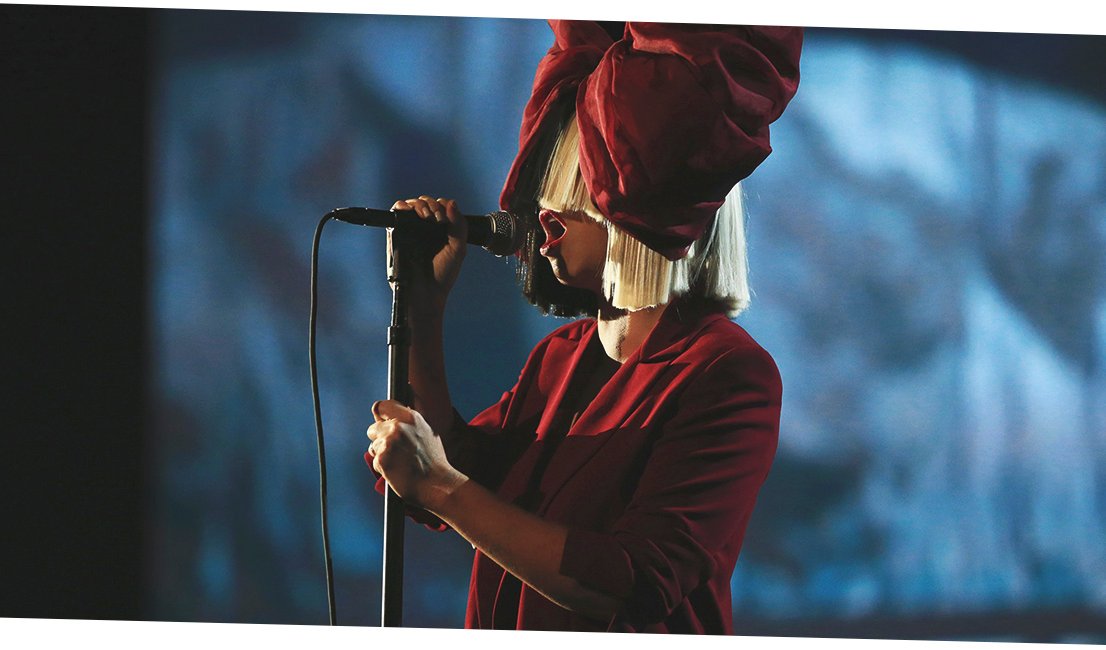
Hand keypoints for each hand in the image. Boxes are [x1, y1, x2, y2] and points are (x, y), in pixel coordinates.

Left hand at [366, 399, 465, 510]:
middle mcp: (398, 427)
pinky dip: (384, 468)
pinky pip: (376, 461)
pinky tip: (398, 471)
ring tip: (400, 463)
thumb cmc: (434, 462)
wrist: (437, 485)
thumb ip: (410, 423)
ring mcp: (389, 443)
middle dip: (379, 438)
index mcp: (410, 417)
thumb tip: (394, 416)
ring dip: (382, 454)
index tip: (381, 422)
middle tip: (395, 450)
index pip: (382, 406)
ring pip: (374, 446)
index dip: (380, 416)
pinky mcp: (382, 459)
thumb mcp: (428, 432)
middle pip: (373, 428)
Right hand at [391, 196, 466, 314]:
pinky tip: (412, 212)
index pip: (441, 206)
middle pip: (426, 202)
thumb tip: (452, 202)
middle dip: (432, 204)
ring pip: (412, 204)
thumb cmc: (443, 273)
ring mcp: (411, 229)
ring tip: (427, 216)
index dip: (443, 206)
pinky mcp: (397, 233)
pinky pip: (396, 211)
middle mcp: (425, 228)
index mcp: (441, 230)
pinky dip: (403, 206)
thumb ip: (459, 225)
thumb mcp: (458, 248)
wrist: (426, 291)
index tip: (446, 218)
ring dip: (420, 204)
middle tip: (437, 218)